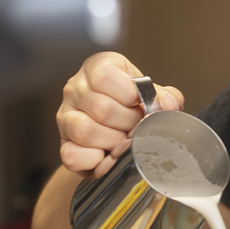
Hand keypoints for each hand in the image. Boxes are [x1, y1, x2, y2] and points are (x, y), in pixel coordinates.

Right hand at [57, 51, 184, 177]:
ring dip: (113, 142)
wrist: (117, 128)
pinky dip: (94, 160)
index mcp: (97, 67)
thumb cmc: (133, 106)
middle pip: (101, 108)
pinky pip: (72, 155)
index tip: (142, 106)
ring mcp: (65, 116)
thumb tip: (167, 104)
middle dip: (128, 123)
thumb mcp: (153, 94)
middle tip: (137, 127)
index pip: (106, 77)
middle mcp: (76, 88)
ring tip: (124, 140)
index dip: (130, 96)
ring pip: (85, 131)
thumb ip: (166, 97)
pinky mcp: (63, 143)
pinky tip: (107, 155)